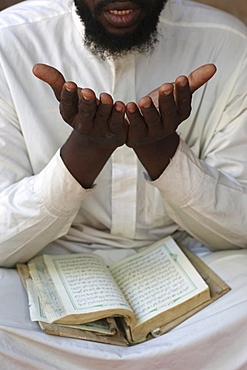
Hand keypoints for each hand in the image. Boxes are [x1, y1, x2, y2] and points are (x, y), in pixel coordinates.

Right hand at [32, 64, 126, 187]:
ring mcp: (100, 130)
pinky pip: (117, 124)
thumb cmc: (81, 110)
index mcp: (70, 115)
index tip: (69, 84)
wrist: (99, 137)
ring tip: (106, 97)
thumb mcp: (68, 96)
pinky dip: (119, 115)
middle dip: (86, 102)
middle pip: (85, 113)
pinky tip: (121, 106)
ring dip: (105, 107)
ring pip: (103, 117)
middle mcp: (84, 124)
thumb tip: (35, 68)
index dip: (68, 96)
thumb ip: (55, 82)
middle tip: (87, 92)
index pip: (67, 105)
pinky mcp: (115, 133)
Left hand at [125, 64, 216, 178]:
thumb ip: (192, 82)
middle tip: (165, 87)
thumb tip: (213, 67)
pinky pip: (133, 127)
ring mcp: (151, 133)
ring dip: (146, 111)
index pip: (183, 104)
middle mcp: (167, 126)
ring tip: (141, 101)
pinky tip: (126, 106)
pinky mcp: (136, 137)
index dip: (183, 92)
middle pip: (168, 113)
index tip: (182, 78)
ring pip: (150, 122)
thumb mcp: (174, 94)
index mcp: (178, 115)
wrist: (141, 131)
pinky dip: (130, 116)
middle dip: (167, 100)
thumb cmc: (159, 108)